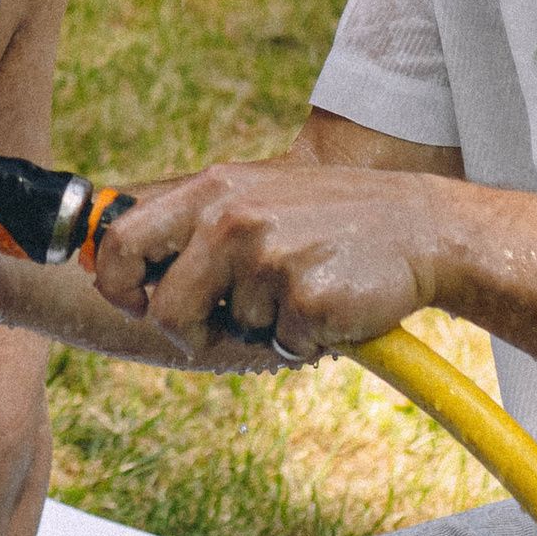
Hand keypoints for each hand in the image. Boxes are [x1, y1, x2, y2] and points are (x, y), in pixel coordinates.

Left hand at [91, 154, 450, 357]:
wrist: (419, 227)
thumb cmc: (326, 217)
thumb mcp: (251, 194)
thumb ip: (192, 222)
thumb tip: (119, 265)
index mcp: (211, 189)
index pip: (120, 242)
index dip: (117, 284)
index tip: (135, 303)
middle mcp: (233, 218)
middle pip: (166, 308)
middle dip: (191, 329)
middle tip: (226, 323)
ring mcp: (271, 258)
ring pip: (233, 330)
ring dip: (264, 326)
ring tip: (302, 288)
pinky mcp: (309, 298)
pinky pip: (283, 345)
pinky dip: (303, 339)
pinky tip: (331, 303)